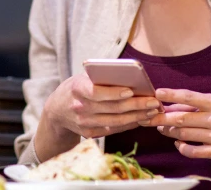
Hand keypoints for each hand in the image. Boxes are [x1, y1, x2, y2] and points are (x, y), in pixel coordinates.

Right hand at [44, 73, 161, 139]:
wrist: (57, 110)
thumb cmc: (76, 88)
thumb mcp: (83, 78)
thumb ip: (101, 77)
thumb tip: (130, 77)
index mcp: (77, 89)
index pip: (96, 92)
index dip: (114, 93)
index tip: (131, 90)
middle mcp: (79, 107)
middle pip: (112, 108)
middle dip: (136, 105)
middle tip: (153, 101)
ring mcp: (84, 123)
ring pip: (115, 121)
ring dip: (136, 116)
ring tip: (151, 111)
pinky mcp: (89, 134)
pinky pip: (112, 129)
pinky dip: (128, 125)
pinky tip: (140, 119)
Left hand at [148, 88, 210, 159]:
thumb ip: (190, 105)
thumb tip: (165, 105)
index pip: (190, 97)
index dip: (172, 95)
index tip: (157, 93)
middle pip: (182, 119)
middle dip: (162, 118)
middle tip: (149, 117)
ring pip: (184, 134)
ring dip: (169, 131)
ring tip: (161, 127)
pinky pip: (191, 151)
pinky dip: (180, 146)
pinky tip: (177, 141)